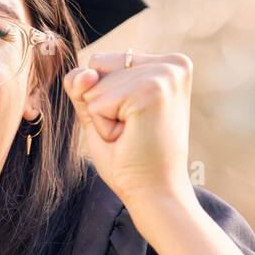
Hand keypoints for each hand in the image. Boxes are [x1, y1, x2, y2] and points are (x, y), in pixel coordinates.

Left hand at [63, 51, 195, 210]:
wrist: (153, 192)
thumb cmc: (130, 157)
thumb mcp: (99, 111)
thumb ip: (83, 84)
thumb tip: (86, 73)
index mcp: (167, 64)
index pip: (101, 62)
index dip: (103, 97)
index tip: (133, 121)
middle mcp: (172, 63)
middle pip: (96, 66)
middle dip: (101, 103)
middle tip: (132, 130)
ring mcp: (164, 75)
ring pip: (94, 84)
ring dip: (102, 117)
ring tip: (133, 134)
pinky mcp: (152, 90)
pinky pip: (96, 102)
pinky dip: (103, 127)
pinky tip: (130, 138)